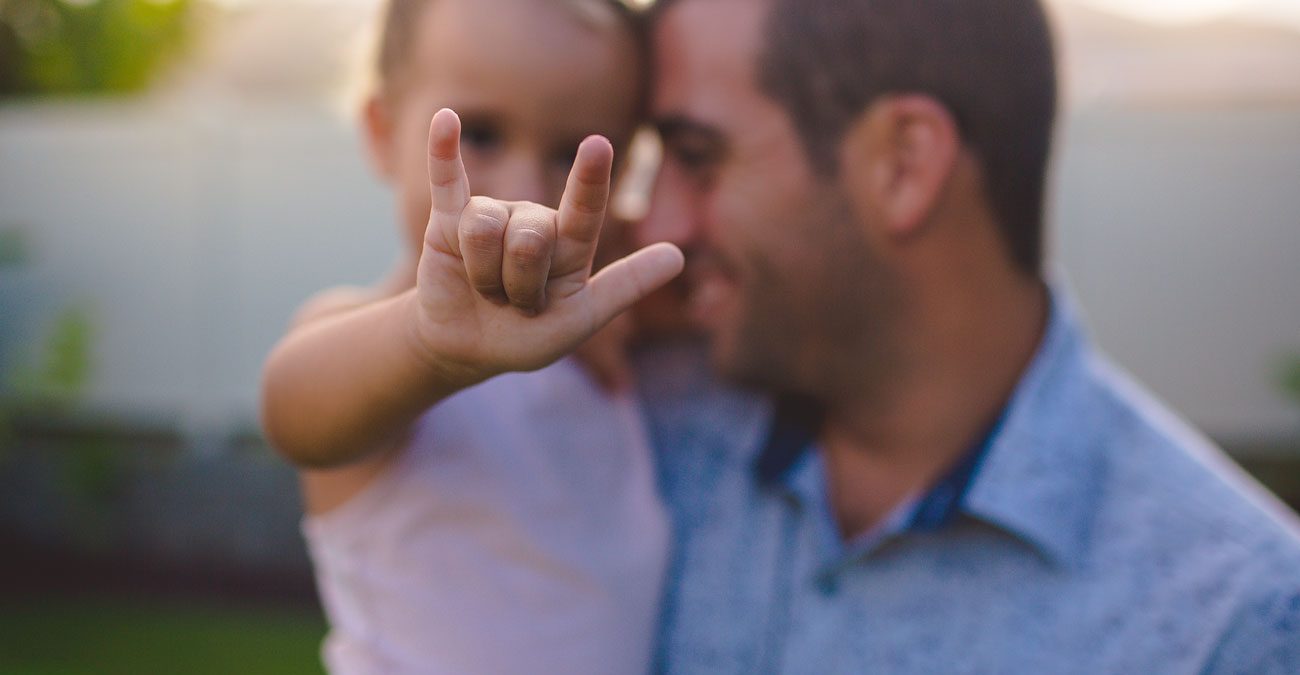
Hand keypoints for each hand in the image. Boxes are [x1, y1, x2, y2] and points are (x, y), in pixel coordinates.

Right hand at [409, 109, 683, 386]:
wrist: (468, 349)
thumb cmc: (527, 336)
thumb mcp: (581, 321)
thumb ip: (624, 287)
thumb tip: (678, 257)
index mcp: (571, 243)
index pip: (585, 209)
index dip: (590, 180)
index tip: (598, 145)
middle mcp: (535, 219)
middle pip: (530, 237)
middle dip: (520, 285)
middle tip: (516, 303)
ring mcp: (494, 214)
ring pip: (485, 230)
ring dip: (485, 276)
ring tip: (486, 290)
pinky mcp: (449, 218)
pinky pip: (448, 180)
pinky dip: (444, 150)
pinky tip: (445, 119)